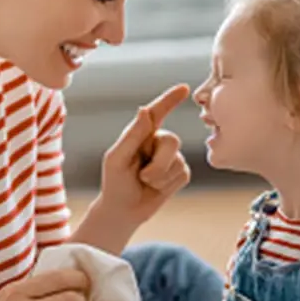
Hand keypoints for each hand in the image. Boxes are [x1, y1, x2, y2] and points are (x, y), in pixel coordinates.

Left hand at [100, 85, 191, 226]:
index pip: (157, 112)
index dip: (170, 99)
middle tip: (143, 177)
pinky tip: (156, 189)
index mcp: (140, 134)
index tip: (184, 89)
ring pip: (177, 161)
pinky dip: (167, 185)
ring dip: (159, 177)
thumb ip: (132, 135)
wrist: (123, 211)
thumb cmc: (115, 183)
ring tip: (145, 183)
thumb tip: (145, 109)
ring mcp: (171, 157)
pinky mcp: (180, 173)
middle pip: (172, 140)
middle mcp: (157, 142)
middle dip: (158, 163)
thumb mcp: (117, 159)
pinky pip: (182, 174)